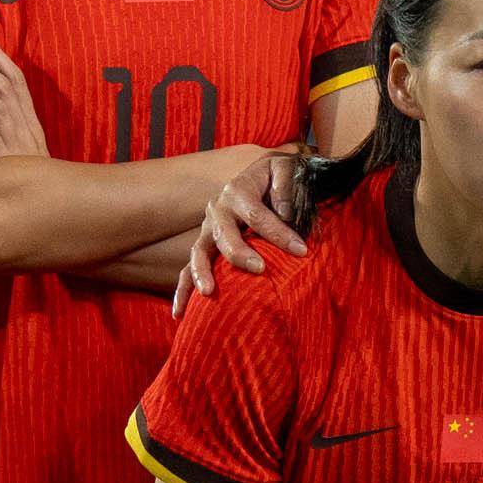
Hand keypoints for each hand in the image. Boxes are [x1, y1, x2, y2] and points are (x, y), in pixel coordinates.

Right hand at [175, 145, 315, 307]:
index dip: (279, 232)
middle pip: (222, 234)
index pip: (257, 214)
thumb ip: (287, 182)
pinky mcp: (205, 246)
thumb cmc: (279, 178)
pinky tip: (180, 313)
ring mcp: (207, 229)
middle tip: (260, 269)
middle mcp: (217, 209)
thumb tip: (283, 210)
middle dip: (239, 253)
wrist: (264, 178)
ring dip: (201, 272)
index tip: (302, 250)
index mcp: (237, 190)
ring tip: (209, 292)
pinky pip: (188, 269)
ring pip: (199, 252)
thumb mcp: (287, 168)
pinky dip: (183, 290)